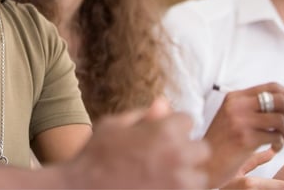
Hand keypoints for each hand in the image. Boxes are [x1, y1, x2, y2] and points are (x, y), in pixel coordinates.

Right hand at [64, 100, 209, 188]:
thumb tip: (163, 102)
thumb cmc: (95, 155)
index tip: (160, 135)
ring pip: (199, 178)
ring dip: (186, 177)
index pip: (188, 119)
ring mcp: (179, 183)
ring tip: (162, 177)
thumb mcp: (114, 125)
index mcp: (165, 130)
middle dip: (186, 151)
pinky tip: (157, 186)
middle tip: (165, 158)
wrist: (82, 188)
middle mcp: (178, 155)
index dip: (173, 126)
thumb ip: (143, 115)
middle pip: (201, 149)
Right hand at [203, 82, 283, 186]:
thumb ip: (254, 107)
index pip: (272, 87)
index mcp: (235, 97)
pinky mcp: (245, 138)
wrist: (206, 162)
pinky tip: (273, 147)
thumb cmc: (222, 142)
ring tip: (283, 139)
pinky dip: (280, 143)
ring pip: (281, 119)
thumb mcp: (233, 117)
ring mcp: (240, 120)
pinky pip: (275, 137)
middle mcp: (237, 105)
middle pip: (280, 99)